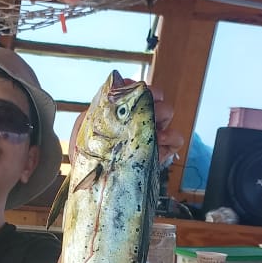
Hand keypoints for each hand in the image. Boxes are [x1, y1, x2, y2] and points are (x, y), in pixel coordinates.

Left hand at [67, 81, 182, 166]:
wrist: (93, 176)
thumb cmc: (87, 151)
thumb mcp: (85, 123)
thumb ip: (98, 104)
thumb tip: (114, 88)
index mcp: (124, 108)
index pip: (139, 87)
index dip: (138, 86)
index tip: (131, 91)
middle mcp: (140, 117)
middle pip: (157, 95)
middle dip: (151, 98)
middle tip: (141, 109)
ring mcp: (152, 132)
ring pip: (168, 112)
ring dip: (160, 115)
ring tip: (146, 128)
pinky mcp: (162, 150)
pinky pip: (176, 138)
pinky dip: (171, 136)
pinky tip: (158, 141)